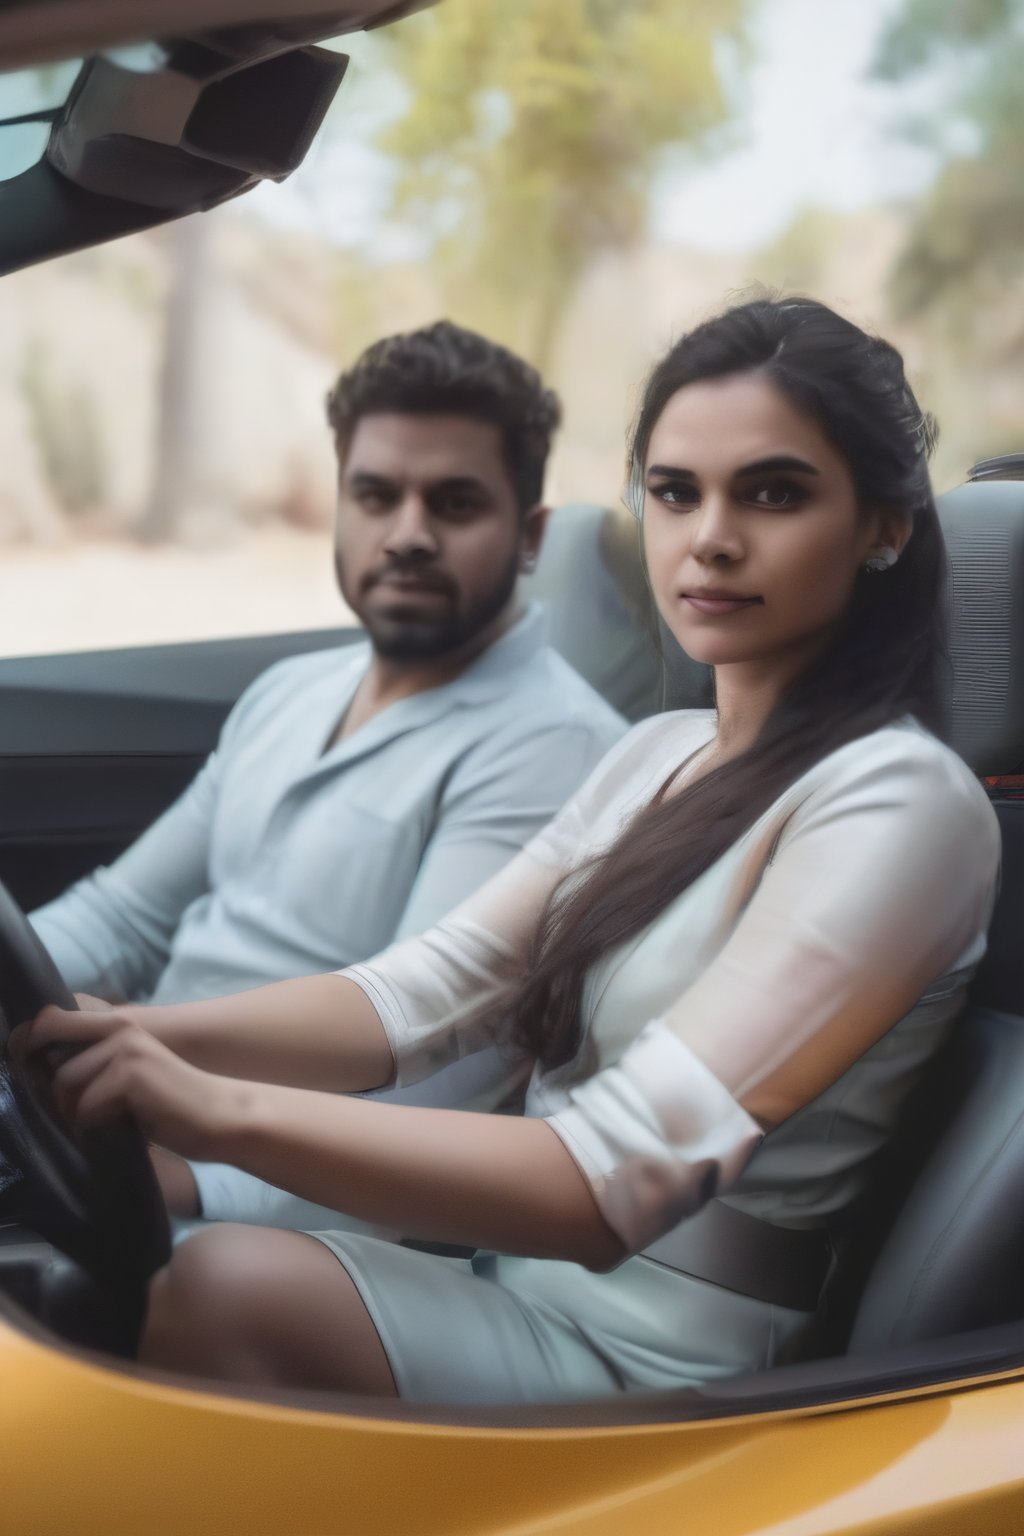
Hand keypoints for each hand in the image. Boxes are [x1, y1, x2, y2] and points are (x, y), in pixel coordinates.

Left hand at [11, 1005, 242, 1160]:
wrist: (219, 1116)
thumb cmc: (171, 1103)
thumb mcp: (127, 1073)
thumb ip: (93, 1064)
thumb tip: (41, 1072)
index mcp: (117, 1023)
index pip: (50, 1018)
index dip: (26, 1041)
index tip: (25, 1067)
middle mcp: (119, 1028)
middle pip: (50, 1056)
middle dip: (53, 1091)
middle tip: (76, 1114)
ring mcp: (125, 1050)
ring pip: (64, 1087)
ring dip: (76, 1115)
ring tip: (103, 1125)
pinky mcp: (130, 1077)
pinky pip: (86, 1109)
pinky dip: (95, 1129)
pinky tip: (117, 1131)